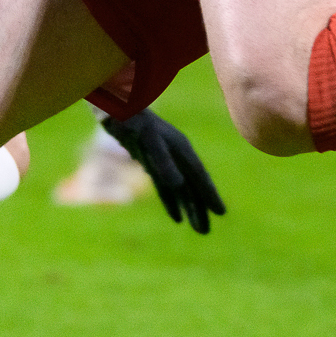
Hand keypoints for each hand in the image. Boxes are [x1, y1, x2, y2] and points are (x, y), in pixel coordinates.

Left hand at [101, 110, 226, 234]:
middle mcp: (176, 154)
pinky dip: (171, 201)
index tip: (220, 213)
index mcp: (181, 149)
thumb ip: (163, 162)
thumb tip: (179, 186)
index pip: (198, 176)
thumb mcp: (148, 140)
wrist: (115, 105)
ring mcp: (164, 157)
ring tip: (197, 229)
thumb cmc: (133, 121)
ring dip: (188, 208)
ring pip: (180, 188)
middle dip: (199, 208)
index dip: (209, 194)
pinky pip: (164, 186)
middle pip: (192, 185)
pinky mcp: (150, 161)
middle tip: (205, 231)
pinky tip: (175, 217)